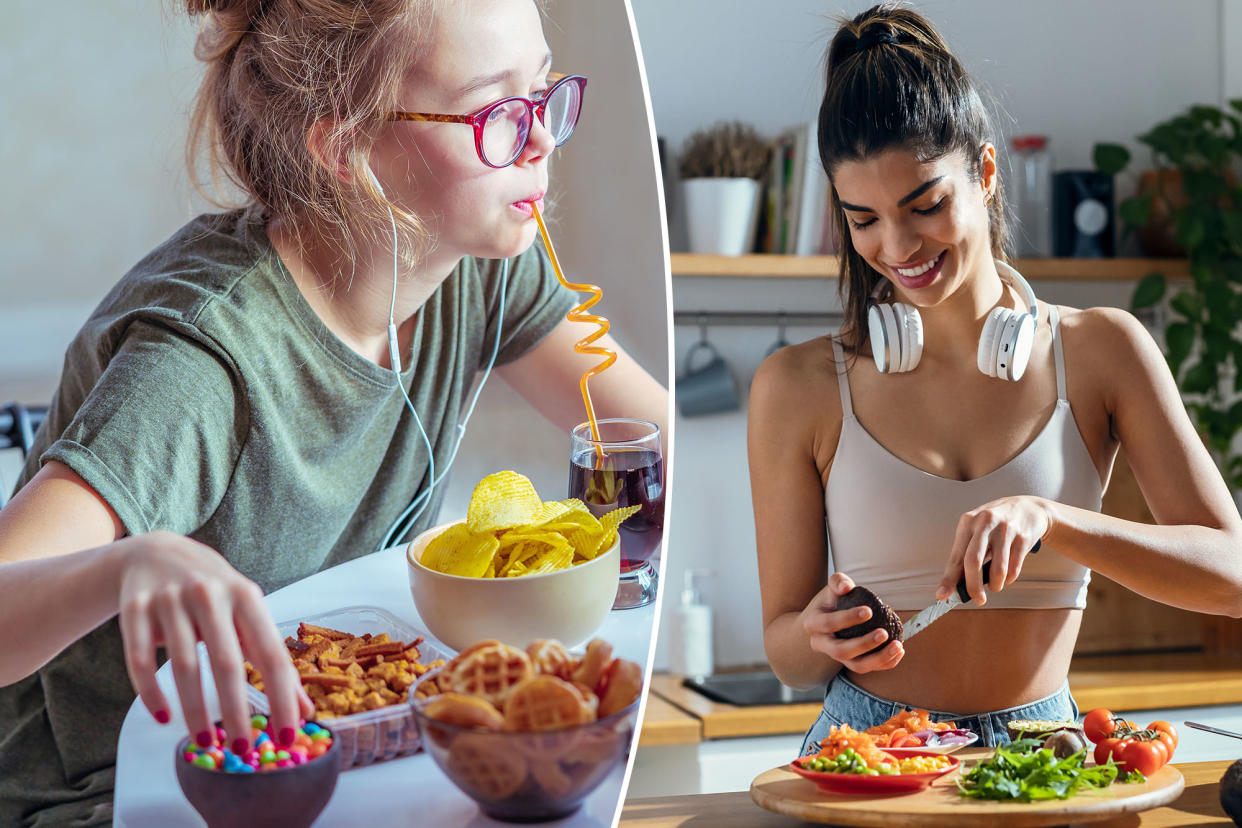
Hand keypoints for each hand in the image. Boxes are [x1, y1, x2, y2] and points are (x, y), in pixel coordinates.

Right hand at [117, 531, 313, 755]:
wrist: (157, 553)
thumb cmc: (214, 592)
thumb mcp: (247, 613)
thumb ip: (271, 657)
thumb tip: (303, 709)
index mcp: (246, 596)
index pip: (271, 653)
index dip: (283, 696)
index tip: (289, 734)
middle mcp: (210, 595)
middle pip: (227, 662)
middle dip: (236, 711)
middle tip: (243, 750)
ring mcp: (170, 600)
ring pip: (183, 666)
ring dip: (195, 710)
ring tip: (204, 742)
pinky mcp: (135, 609)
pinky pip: (139, 660)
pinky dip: (151, 693)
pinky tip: (164, 717)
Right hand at [799, 572, 903, 673]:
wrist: (827, 620)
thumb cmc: (833, 601)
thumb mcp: (832, 588)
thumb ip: (838, 582)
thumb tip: (846, 587)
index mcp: (813, 624)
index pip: (829, 624)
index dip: (848, 619)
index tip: (869, 611)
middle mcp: (822, 645)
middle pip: (841, 651)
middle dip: (864, 644)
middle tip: (884, 633)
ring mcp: (837, 658)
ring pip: (857, 666)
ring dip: (879, 658)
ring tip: (898, 646)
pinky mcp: (852, 663)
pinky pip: (869, 668)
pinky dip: (886, 663)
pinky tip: (899, 651)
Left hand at [936, 496, 1051, 604]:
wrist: (1028, 507)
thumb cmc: (996, 524)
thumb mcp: (977, 530)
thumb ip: (967, 554)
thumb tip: (957, 584)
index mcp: (968, 522)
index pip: (955, 556)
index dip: (948, 578)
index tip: (942, 595)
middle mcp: (984, 523)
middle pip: (972, 562)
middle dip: (973, 586)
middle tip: (978, 599)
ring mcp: (1005, 529)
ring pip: (997, 569)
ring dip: (996, 585)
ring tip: (996, 586)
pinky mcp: (1023, 537)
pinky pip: (1014, 568)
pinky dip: (1010, 578)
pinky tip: (1008, 575)